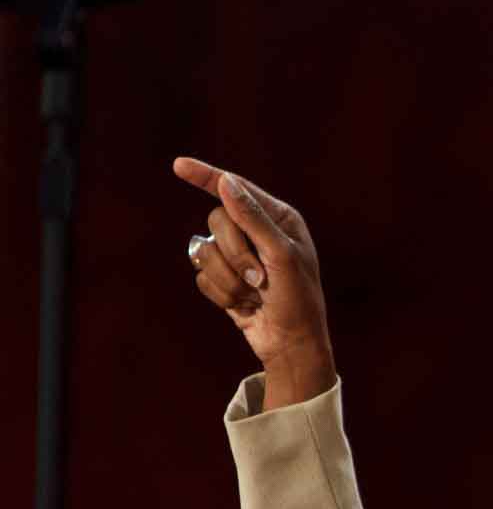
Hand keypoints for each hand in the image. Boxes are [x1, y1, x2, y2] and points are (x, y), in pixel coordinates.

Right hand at [175, 157, 336, 408]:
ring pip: (204, 249)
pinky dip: (221, 293)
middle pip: (216, 221)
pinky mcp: (223, 277)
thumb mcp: (281, 256)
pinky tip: (245, 305)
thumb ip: (253, 219)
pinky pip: (201, 275)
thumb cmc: (297, 299)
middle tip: (259, 279)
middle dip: (235, 254)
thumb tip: (227, 183)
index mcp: (278, 218)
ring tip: (255, 294)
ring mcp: (237, 255)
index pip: (236, 189)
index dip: (206, 176)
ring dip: (228, 278)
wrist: (291, 343)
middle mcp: (256, 231)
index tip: (178, 165)